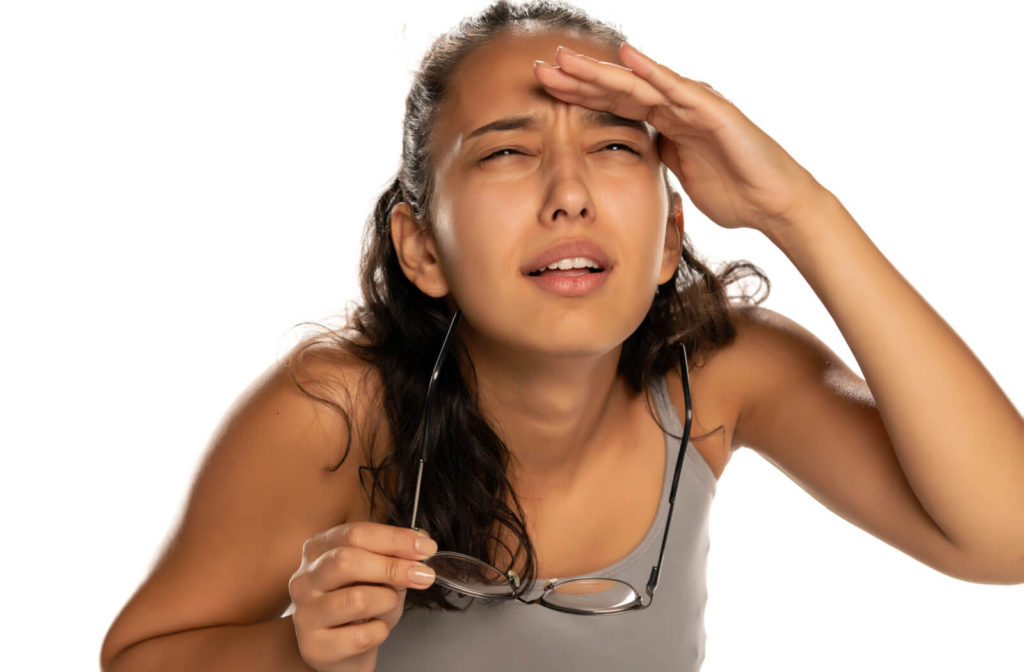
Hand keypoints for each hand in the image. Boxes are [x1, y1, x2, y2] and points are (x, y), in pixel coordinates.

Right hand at [288, 522, 437, 671]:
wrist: (344, 648)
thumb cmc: (362, 604)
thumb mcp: (381, 572)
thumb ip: (398, 554)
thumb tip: (422, 543)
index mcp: (319, 549)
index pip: (355, 533)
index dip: (394, 539)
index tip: (426, 548)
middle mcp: (305, 578)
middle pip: (347, 560)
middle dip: (393, 567)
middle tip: (423, 575)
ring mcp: (304, 613)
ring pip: (355, 599)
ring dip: (387, 601)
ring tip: (390, 604)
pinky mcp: (313, 646)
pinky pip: (360, 636)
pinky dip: (380, 631)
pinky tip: (375, 628)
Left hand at [534, 42, 828, 233]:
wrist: (772, 204)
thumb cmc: (732, 192)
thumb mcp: (677, 175)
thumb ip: (654, 159)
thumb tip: (627, 158)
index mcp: (663, 124)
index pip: (612, 105)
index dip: (577, 96)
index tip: (542, 91)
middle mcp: (675, 106)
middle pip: (617, 88)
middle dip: (577, 78)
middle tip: (539, 68)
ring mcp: (693, 104)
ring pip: (638, 83)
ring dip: (601, 71)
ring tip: (566, 59)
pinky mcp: (712, 110)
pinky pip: (676, 87)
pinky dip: (652, 70)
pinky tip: (626, 55)